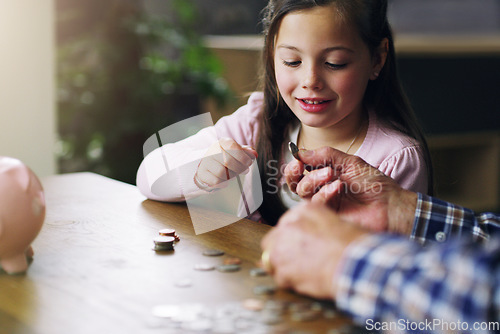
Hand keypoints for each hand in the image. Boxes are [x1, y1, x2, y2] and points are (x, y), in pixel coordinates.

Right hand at [194, 138, 256, 189]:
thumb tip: (254, 154)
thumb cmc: (227, 158)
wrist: (209, 166)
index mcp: (222, 142)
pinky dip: (223, 182)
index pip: (232, 146)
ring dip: (232, 176)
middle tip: (245, 170)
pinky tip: (224, 179)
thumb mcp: (237, 152)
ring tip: (233, 174)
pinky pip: (216, 181)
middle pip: (228, 161)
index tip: (249, 163)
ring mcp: (205, 162)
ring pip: (222, 172)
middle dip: (240, 168)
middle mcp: (212, 150)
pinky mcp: (202, 173)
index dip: (243, 156)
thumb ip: (247, 152)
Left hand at [261, 202, 368, 298]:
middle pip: (272, 240)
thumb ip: (318, 225)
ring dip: (284, 267)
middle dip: (281, 251)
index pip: (286, 224)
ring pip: (272, 259)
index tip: (297, 246)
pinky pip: (279, 278)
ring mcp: (282, 246)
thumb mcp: (338, 221)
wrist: (356, 263)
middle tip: (296, 261)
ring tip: (303, 273)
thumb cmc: (355, 245)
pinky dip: (290, 283)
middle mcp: (289, 225)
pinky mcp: (282, 268)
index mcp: (304, 210)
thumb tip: (313, 236)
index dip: (291, 238)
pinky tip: (306, 282)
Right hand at [284, 147, 416, 233]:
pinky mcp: (329, 217)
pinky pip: (316, 205)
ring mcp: (325, 205)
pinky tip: (337, 187)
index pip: (301, 172)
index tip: (297, 159)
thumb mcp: (350, 162)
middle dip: (294, 174)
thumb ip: (326, 155)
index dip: (295, 166)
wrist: (391, 205)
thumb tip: (301, 152)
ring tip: (331, 174)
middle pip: (296, 184)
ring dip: (313, 180)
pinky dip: (324, 193)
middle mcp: (322, 190)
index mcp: (326, 176)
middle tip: (300, 166)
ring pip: (303, 194)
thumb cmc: (375, 184)